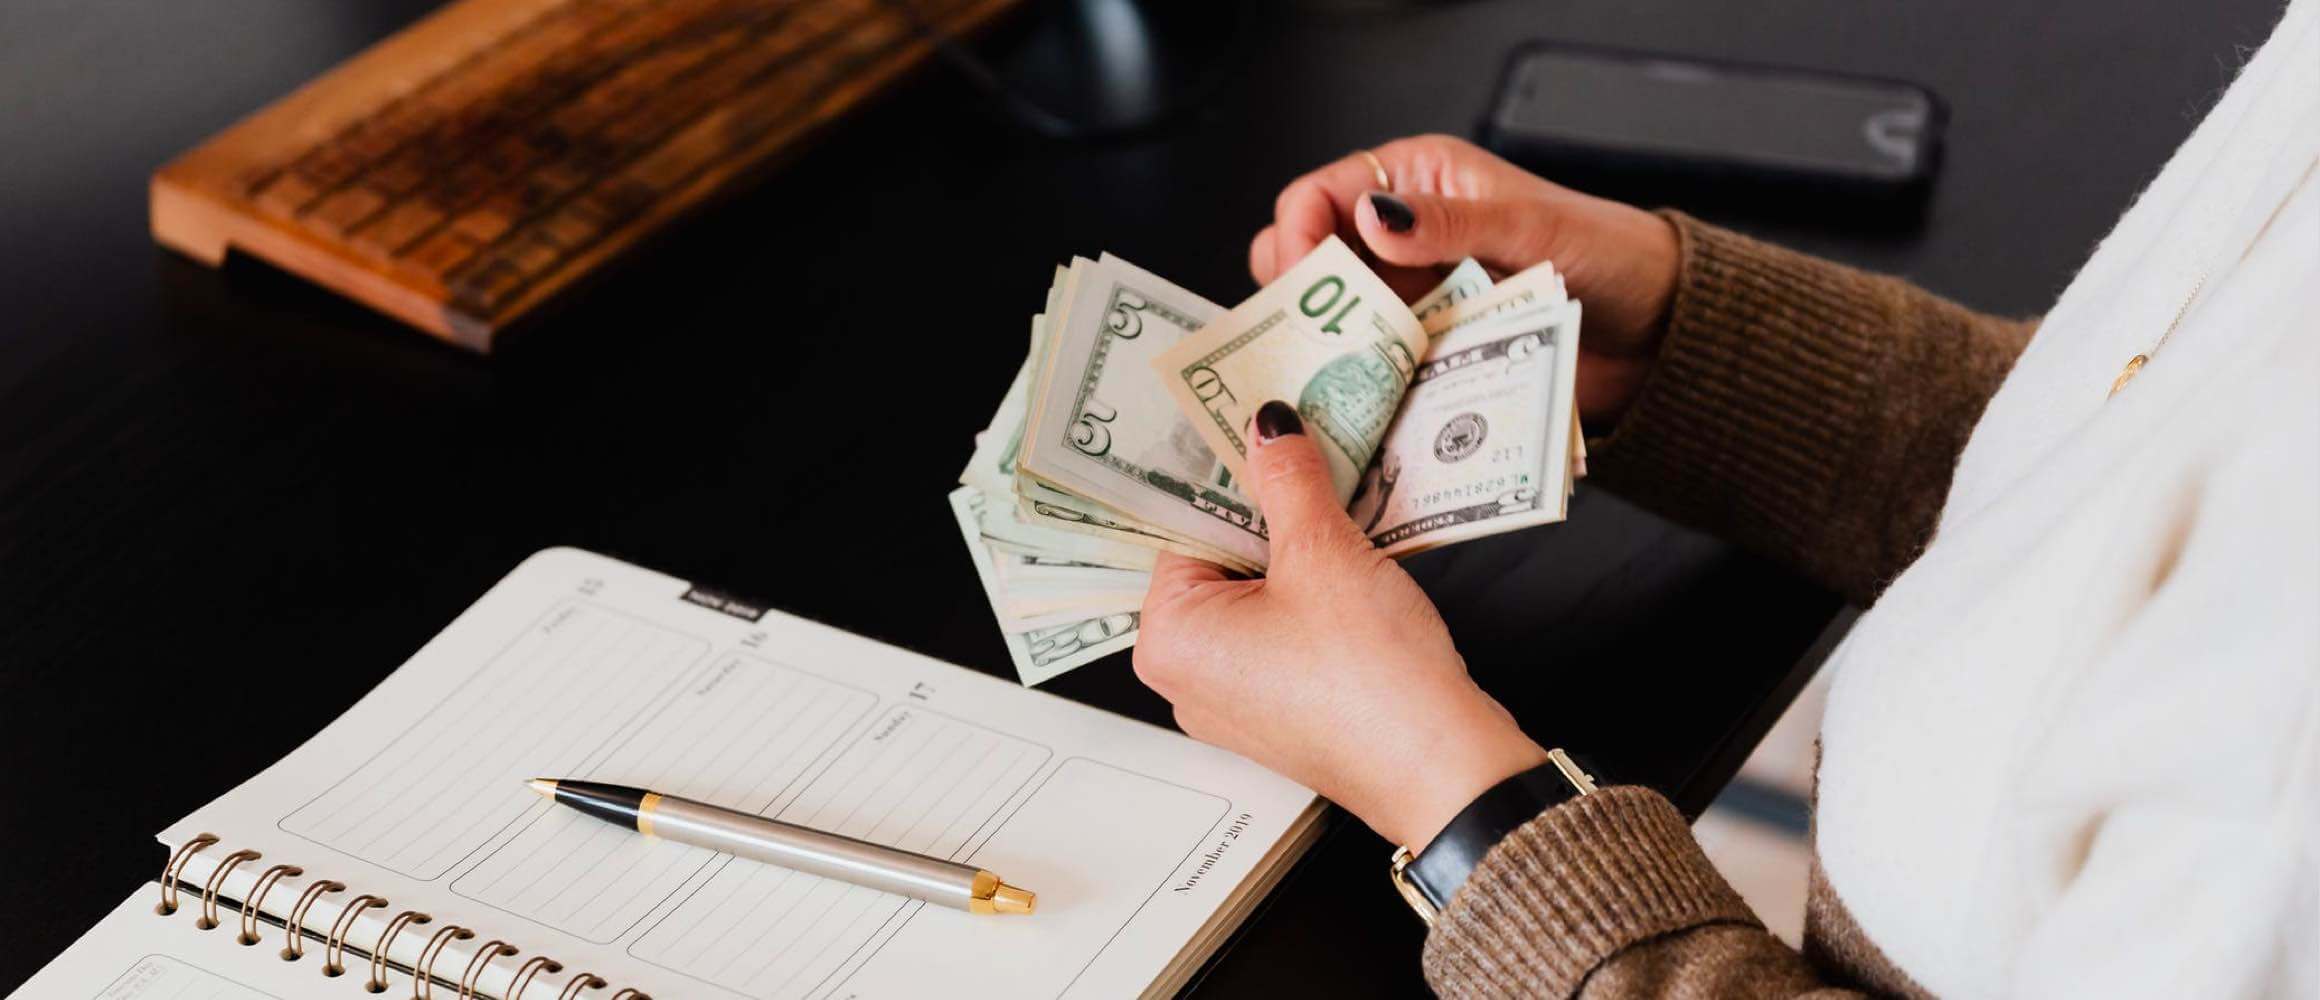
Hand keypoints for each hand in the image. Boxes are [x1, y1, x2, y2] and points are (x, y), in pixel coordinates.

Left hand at [1133, 402, 1547, 849]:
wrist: (1441, 767)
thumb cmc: (1369, 678)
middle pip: (1218, 561)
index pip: (1181, 527)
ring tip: (1340, 508)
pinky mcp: (1284, 711)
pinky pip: (1285, 631)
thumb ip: (1287, 480)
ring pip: (1257, 595)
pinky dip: (1315, 595)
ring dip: (1298, 552)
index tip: (1258, 434)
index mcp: (1168, 638)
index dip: (1227, 478)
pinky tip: (1355, 565)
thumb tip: (1269, 429)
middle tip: (1307, 461)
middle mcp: (1187, 677)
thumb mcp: (1323, 553)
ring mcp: (1236, 700)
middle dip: (1266, 514)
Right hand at [1252, 134, 1680, 423]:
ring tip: (1329, 380)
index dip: (1296, 236)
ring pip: (1337, 321)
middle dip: (1300, 299)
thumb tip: (1372, 215)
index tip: (1297, 286)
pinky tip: (1359, 406)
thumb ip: (1450, 221)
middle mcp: (1406, 236)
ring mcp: (1415, 297)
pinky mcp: (1429, 351)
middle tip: (1304, 338)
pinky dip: (1361, 386)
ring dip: (1328, 349)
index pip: (1319, 196)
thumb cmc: (1609, 254)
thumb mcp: (1529, 227)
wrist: (1660, 329)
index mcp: (1420, 181)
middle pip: (1313, 261)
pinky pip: (1375, 368)